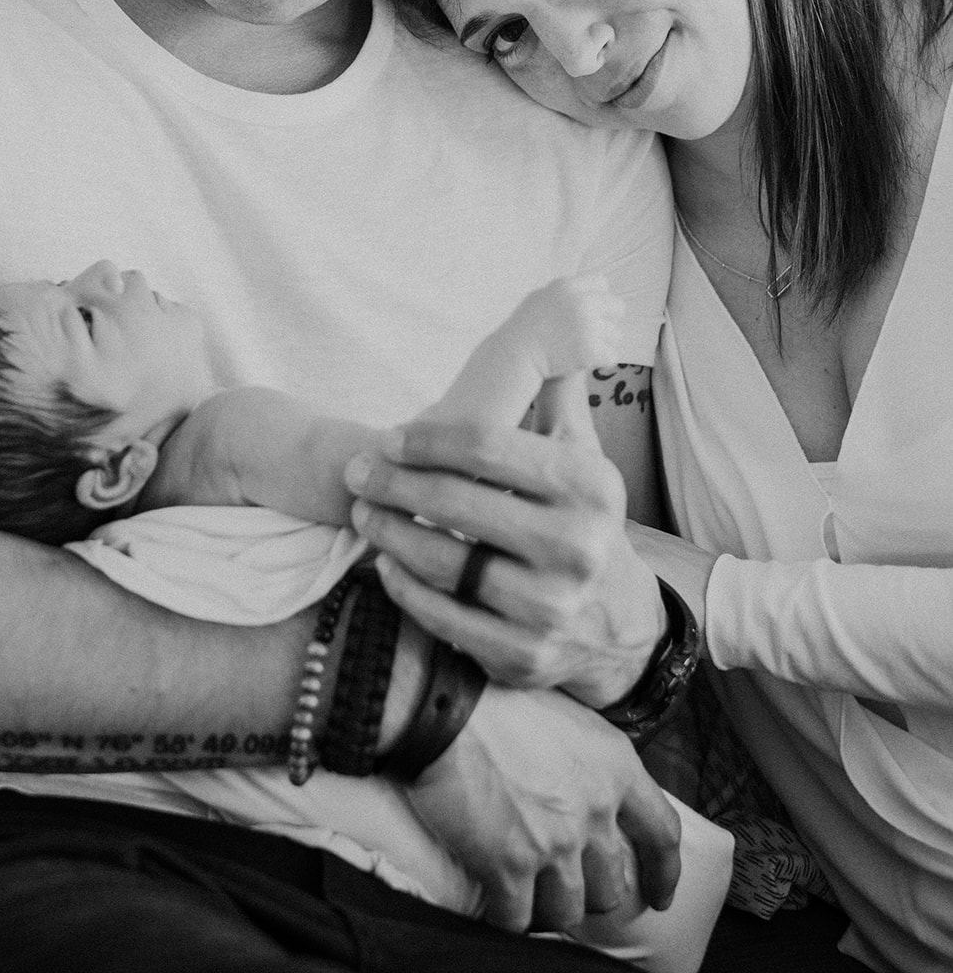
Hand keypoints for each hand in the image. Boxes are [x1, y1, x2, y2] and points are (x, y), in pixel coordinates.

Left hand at [345, 418, 665, 708]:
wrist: (616, 622)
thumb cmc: (580, 519)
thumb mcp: (583, 455)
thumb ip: (557, 393)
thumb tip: (559, 316)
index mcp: (590, 487)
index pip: (491, 447)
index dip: (430, 438)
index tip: (389, 434)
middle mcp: (577, 548)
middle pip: (460, 504)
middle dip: (395, 483)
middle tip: (356, 471)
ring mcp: (550, 608)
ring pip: (446, 564)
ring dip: (390, 534)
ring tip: (362, 513)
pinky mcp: (522, 656)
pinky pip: (444, 618)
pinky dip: (406, 589)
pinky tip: (385, 564)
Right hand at [406, 681, 681, 931]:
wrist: (444, 708)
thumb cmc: (498, 698)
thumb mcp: (569, 715)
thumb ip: (593, 761)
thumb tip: (591, 794)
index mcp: (616, 768)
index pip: (662, 833)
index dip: (664, 872)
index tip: (658, 894)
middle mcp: (594, 810)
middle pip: (612, 886)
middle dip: (590, 890)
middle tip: (567, 885)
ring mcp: (554, 843)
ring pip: (568, 911)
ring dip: (548, 908)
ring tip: (527, 893)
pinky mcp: (510, 866)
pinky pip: (517, 920)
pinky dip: (506, 918)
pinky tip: (495, 904)